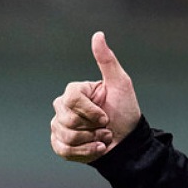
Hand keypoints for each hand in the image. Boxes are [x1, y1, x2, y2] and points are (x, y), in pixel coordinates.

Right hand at [50, 31, 141, 162]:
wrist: (128, 141)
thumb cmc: (125, 111)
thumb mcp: (121, 84)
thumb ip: (107, 61)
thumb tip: (98, 34)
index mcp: (75, 91)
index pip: (72, 99)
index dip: (90, 112)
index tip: (105, 117)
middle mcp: (62, 107)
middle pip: (67, 119)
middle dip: (92, 127)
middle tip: (105, 127)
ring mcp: (59, 126)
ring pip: (66, 136)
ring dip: (91, 140)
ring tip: (103, 137)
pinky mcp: (60, 144)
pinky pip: (63, 150)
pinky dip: (85, 153)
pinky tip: (97, 148)